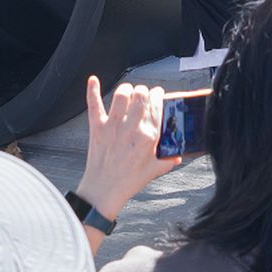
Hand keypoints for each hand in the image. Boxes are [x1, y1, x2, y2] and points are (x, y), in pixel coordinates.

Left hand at [78, 76, 180, 223]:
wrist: (104, 190)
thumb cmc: (128, 181)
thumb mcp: (156, 170)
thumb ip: (170, 159)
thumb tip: (179, 153)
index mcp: (149, 136)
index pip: (157, 105)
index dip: (158, 95)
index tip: (158, 95)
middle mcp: (132, 127)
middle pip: (141, 95)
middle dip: (144, 91)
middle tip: (143, 95)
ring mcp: (113, 126)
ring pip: (122, 94)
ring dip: (126, 89)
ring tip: (127, 93)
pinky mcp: (97, 127)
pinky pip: (94, 103)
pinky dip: (93, 90)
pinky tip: (93, 80)